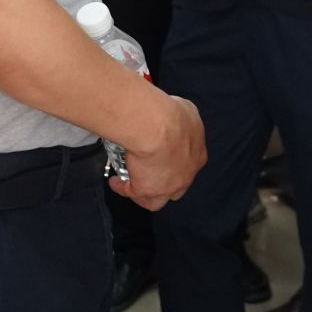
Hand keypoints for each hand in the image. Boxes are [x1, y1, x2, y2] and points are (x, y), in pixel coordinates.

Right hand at [113, 93, 206, 210]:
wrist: (157, 127)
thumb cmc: (173, 116)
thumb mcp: (186, 110)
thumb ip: (183, 119)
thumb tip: (177, 117)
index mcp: (197, 158)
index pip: (189, 165)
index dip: (177, 161)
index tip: (165, 154)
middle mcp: (184, 177)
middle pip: (176, 188)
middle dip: (165, 183)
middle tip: (151, 173)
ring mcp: (165, 188)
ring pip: (156, 201)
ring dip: (145, 195)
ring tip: (133, 185)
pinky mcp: (145, 190)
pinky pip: (131, 193)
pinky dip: (122, 188)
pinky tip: (115, 182)